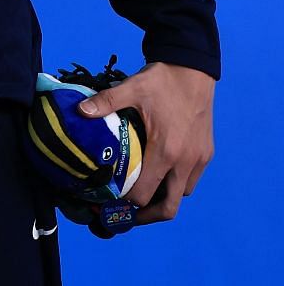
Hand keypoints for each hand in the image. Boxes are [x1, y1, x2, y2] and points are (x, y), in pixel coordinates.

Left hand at [78, 61, 214, 223]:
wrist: (194, 70)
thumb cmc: (162, 80)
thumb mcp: (131, 89)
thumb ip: (105, 103)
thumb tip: (79, 111)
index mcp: (166, 151)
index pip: (145, 193)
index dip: (126, 202)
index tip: (109, 201)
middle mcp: (186, 161)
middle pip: (169, 207)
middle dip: (146, 215)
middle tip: (125, 214)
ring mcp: (199, 159)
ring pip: (183, 194)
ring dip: (163, 199)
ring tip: (140, 196)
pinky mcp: (206, 154)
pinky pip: (191, 180)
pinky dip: (176, 185)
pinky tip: (158, 176)